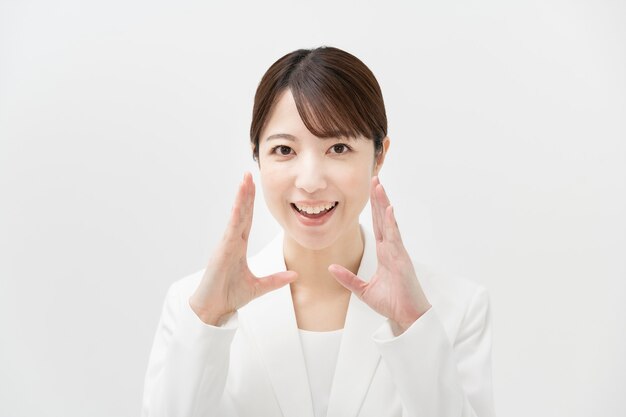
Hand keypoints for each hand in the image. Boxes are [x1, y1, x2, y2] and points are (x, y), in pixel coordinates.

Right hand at [189, 172, 297, 325]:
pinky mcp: (221, 252)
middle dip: (245, 194)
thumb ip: (276, 280)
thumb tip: (294, 276)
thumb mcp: (259, 287)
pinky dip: (235, 216)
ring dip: (240, 199)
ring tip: (244, 181)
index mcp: (238, 247)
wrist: (213, 309)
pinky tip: (239, 204)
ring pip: (236, 217)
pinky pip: (230, 230)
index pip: (247, 220)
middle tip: (249, 175)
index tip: (253, 188)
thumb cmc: (229, 296)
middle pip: (241, 213)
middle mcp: (232, 242)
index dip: (250, 204)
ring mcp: (226, 245)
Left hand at [328, 176, 430, 334]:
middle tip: (374, 179)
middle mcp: (392, 249)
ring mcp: (398, 253)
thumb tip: (331, 267)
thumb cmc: (392, 302)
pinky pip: (396, 238)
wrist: (407, 316)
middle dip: (379, 199)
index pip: (379, 226)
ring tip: (380, 187)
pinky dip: (392, 224)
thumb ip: (347, 278)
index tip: (371, 192)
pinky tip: (389, 210)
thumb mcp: (362, 290)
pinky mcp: (402, 260)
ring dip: (385, 205)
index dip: (375, 209)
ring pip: (390, 223)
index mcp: (384, 253)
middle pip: (384, 219)